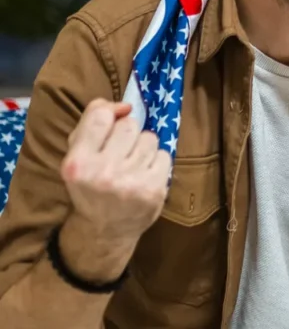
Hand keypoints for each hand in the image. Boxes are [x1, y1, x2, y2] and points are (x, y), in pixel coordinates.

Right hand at [60, 99, 170, 243]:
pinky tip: (145, 174)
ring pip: (149, 138)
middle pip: (129, 125)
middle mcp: (104, 172)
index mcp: (78, 164)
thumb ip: (91, 124)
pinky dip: (157, 161)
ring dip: (143, 147)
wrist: (104, 230)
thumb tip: (124, 105)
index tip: (115, 118)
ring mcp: (132, 182)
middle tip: (121, 152)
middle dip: (127, 134)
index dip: (111, 112)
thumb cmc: (90, 186)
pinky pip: (164, 155)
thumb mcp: (77, 157)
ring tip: (133, 164)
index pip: (100, 117)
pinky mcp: (155, 189)